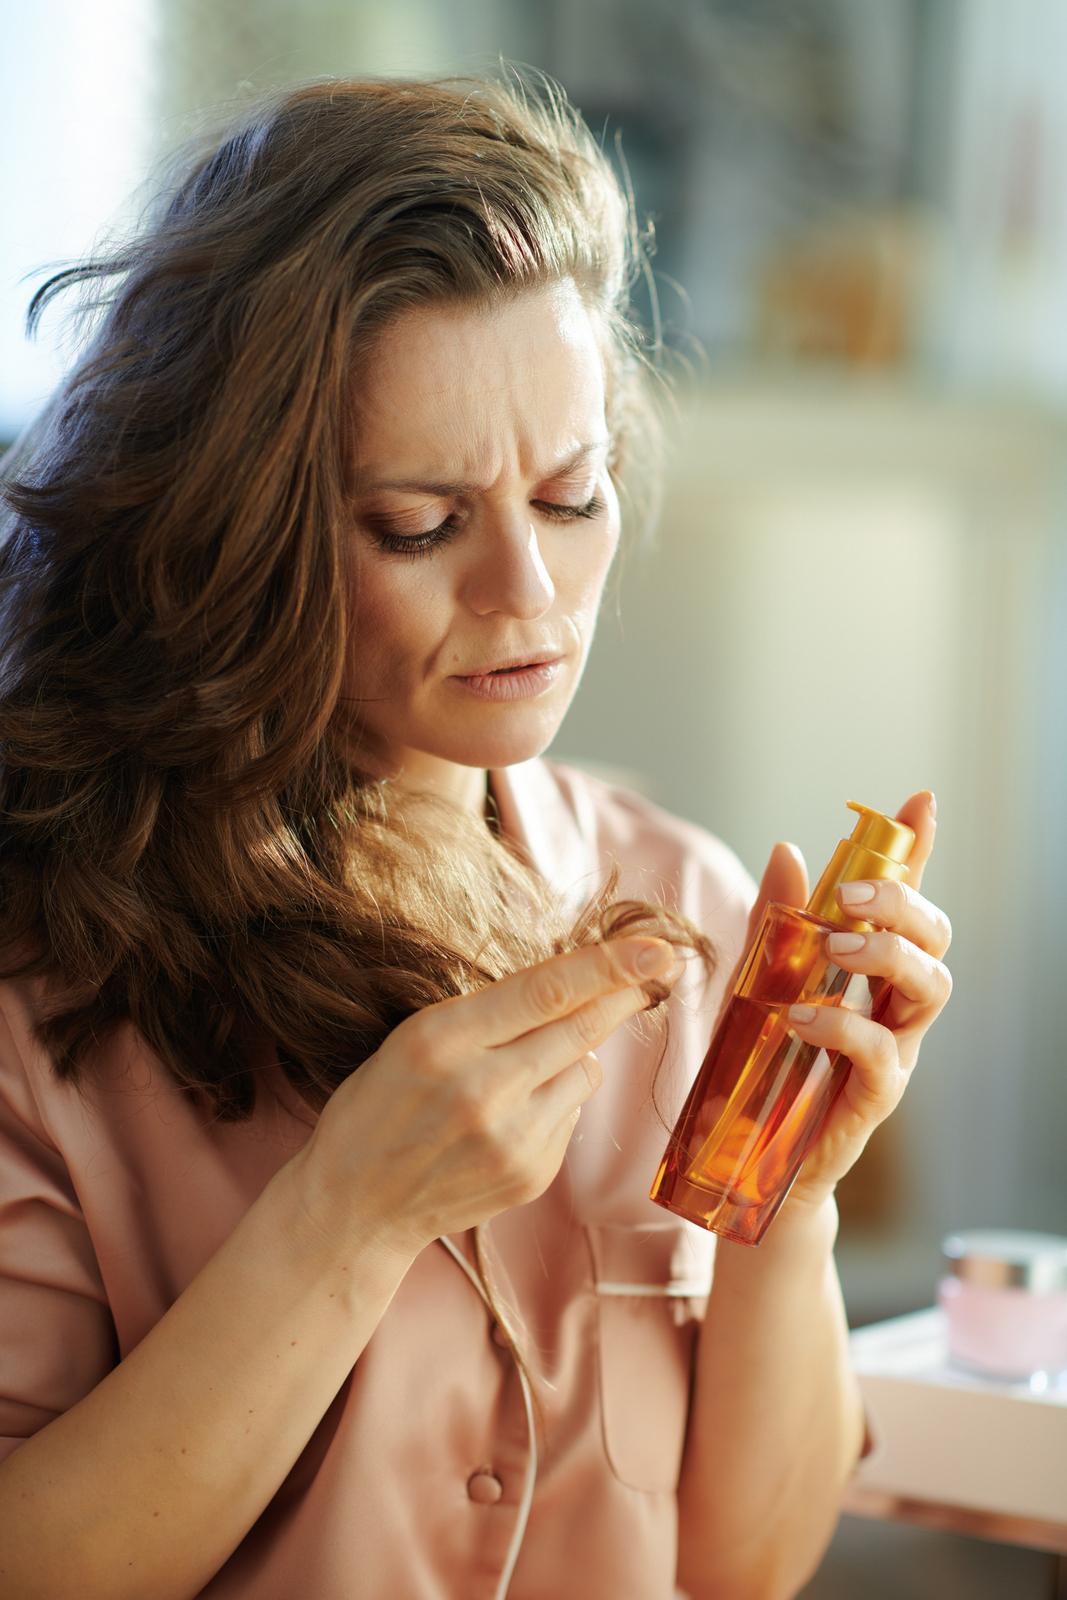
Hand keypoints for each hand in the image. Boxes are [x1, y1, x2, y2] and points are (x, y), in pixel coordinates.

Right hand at [288, 937, 681, 1259]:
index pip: (545, 990)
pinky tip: (510, 1113)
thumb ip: (490, 1013)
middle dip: (624, 994)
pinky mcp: (533, 1175)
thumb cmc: (380, 1104)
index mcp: (441, 1041)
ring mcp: (512, 1141)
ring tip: (522, 1065)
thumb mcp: (412, 1037)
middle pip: (582, 1028)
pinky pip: (571, 1113)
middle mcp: (482, 1091)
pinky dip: (556, 1099)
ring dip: (574, 1052)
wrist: (355, 1205)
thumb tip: (580, 984)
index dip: (608, 965)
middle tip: (652, 968)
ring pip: (587, 1070)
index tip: (656, 950)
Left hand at [742, 791, 951, 1210]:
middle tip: (850, 895)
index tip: (921, 802)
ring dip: (887, 955)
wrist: (750, 1159)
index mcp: (867, 972)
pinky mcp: (872, 1098)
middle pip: (934, 939)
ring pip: (930, 988)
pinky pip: (881, 1054)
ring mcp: (892, 1052)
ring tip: (835, 947)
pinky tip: (803, 1016)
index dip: (918, 851)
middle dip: (904, 903)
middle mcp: (892, 1007)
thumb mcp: (754, 982)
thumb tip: (788, 851)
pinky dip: (845, 1027)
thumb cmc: (760, 1066)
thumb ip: (773, 924)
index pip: (902, 903)